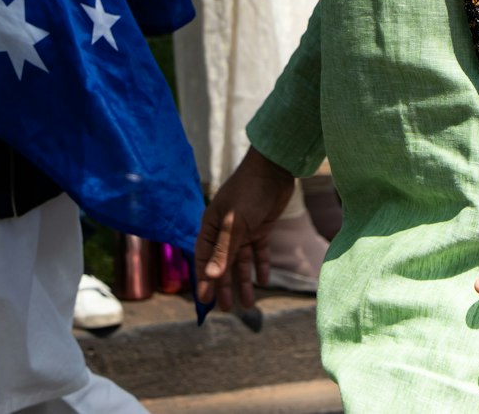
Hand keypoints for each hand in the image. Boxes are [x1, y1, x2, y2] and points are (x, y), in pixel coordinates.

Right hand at [195, 148, 294, 310]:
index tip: (206, 303)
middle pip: (222, 264)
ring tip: (249, 303)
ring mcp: (243, 229)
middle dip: (225, 287)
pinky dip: (260, 265)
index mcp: (212, 227)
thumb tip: (210, 277)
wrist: (274, 167)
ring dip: (244, 281)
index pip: (204, 259)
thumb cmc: (249, 191)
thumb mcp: (235, 222)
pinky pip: (258, 251)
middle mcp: (225, 230)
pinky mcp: (260, 227)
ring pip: (241, 261)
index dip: (204, 281)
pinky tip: (264, 280)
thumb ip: (224, 250)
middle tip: (228, 310)